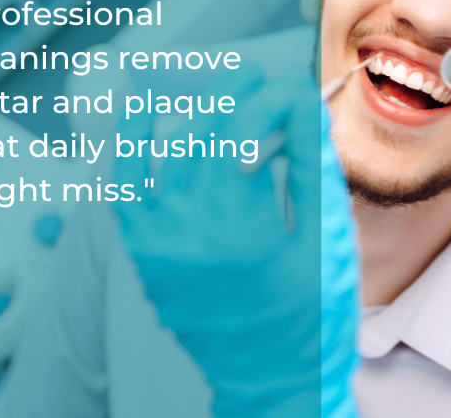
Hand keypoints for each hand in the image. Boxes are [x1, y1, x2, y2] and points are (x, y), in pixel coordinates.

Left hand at [114, 69, 359, 416]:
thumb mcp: (325, 240)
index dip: (266, 100)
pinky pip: (124, 188)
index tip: (285, 87)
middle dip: (232, 97)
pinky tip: (139, 112)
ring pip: (165, 156)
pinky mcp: (144, 256)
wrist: (272, 375)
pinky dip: (130, 147)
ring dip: (192, 114)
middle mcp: (188, 234)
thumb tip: (299, 102)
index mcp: (241, 231)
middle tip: (251, 75)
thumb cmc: (311, 314)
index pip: (243, 134)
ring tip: (218, 89)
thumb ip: (310, 166)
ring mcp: (156, 246)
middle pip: (204, 137)